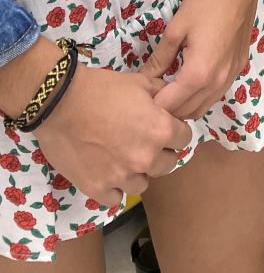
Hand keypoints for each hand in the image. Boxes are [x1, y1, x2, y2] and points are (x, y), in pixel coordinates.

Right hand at [34, 66, 190, 207]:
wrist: (61, 103)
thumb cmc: (103, 89)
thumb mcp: (141, 82)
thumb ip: (163, 94)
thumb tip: (174, 103)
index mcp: (160, 130)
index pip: (185, 138)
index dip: (177, 131)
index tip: (167, 127)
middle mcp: (146, 158)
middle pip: (168, 164)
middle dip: (162, 153)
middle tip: (146, 142)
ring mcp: (121, 177)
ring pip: (143, 184)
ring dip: (138, 172)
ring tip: (124, 158)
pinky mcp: (97, 188)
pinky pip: (116, 198)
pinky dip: (114, 188)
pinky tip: (108, 173)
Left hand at [143, 0, 263, 119]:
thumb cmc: (206, 1)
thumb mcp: (176, 28)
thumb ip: (160, 58)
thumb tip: (144, 77)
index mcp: (198, 73)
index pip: (169, 105)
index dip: (151, 105)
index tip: (139, 97)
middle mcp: (217, 82)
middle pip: (187, 112)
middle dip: (168, 109)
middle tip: (152, 93)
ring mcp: (231, 76)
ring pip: (204, 107)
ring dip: (186, 105)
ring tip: (169, 88)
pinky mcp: (239, 68)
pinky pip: (217, 94)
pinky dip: (201, 96)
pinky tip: (191, 79)